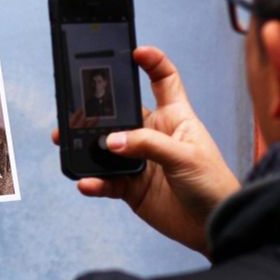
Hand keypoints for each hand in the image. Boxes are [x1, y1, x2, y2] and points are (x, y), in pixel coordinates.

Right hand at [53, 46, 239, 255]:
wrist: (214, 228)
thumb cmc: (213, 184)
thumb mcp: (185, 156)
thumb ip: (148, 145)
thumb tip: (112, 141)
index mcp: (175, 117)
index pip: (164, 80)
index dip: (151, 62)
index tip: (134, 52)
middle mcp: (154, 135)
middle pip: (121, 112)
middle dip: (96, 108)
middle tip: (75, 107)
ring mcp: (141, 160)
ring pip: (106, 146)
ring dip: (86, 144)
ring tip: (65, 140)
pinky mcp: (131, 187)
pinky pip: (106, 180)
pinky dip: (94, 181)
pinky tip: (86, 181)